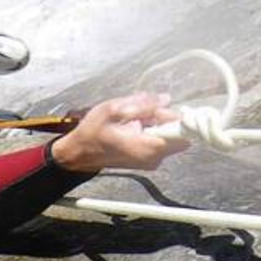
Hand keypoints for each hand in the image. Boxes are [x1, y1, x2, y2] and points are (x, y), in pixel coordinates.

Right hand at [51, 92, 190, 172]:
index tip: (164, 108)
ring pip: (169, 138)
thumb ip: (142, 104)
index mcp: (148, 147)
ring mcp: (152, 161)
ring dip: (157, 124)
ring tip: (134, 119)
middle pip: (178, 136)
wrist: (78, 153)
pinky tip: (133, 126)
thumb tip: (166, 99)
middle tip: (144, 111)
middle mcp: (155, 158)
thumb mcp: (112, 109)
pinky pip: (160, 141)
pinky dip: (151, 131)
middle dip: (166, 119)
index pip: (182, 134)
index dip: (179, 118)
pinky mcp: (148, 159)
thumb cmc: (92, 132)